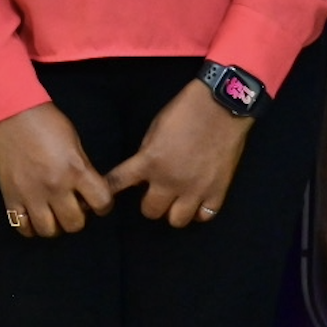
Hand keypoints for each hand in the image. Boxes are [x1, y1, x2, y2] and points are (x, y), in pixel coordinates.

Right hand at [0, 103, 112, 237]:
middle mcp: (55, 186)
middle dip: (78, 217)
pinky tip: (34, 215)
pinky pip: (23, 227)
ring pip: (49, 231)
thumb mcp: (74, 141)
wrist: (11, 112)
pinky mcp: (10, 197)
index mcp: (75, 169)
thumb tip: (87, 191)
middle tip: (72, 206)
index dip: (103, 205)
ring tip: (53, 213)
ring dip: (55, 225)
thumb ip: (82, 169)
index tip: (97, 201)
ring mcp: (31, 194)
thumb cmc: (45, 121)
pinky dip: (31, 226)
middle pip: (75, 224)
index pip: (101, 203)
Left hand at [105, 81, 250, 228]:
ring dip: (173, 211)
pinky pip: (204, 216)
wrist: (221, 106)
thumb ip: (147, 154)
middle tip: (155, 193)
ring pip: (176, 221)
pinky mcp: (217, 192)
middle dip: (150, 203)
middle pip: (150, 211)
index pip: (119, 183)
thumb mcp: (155, 128)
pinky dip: (199, 211)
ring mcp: (195, 190)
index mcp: (150, 161)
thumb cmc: (185, 111)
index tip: (105, 197)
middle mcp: (169, 181)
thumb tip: (142, 175)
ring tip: (177, 200)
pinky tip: (197, 201)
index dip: (109, 191)